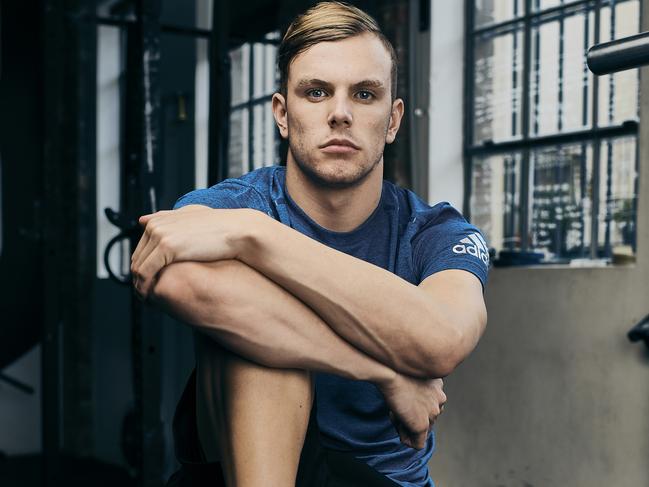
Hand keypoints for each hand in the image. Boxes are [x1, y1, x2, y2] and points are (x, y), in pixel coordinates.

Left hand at [131, 205, 251, 298]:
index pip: (140, 248)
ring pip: (138, 266)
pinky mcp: (166, 247)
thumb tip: (146, 221)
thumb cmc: (222, 227)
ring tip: (148, 300)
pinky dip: (145, 287)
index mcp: (159, 219)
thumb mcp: (193, 217)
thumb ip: (170, 217)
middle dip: (139, 278)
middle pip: (137, 258)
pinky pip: (146, 272)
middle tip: (146, 294)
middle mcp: (156, 225)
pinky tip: (151, 298)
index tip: (148, 281)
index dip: (142, 267)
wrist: (238, 231)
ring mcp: (159, 234)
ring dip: (140, 285)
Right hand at [378, 373, 445, 449]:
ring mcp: (432, 413)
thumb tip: (410, 408)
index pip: (431, 406)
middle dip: (413, 419)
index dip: (416, 408)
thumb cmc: (395, 370)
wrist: (390, 372)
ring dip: (409, 427)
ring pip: (423, 430)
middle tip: (398, 411)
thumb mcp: (413, 376)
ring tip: (396, 415)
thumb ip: (418, 389)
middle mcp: (440, 399)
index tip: (404, 403)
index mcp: (439, 386)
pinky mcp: (422, 425)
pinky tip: (399, 429)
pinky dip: (407, 439)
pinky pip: (417, 444)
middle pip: (428, 419)